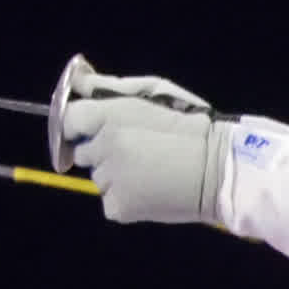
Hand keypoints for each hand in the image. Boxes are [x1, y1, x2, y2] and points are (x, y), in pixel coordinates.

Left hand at [49, 56, 226, 227]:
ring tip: (152, 170)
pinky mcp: (118, 208)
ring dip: (117, 175)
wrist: (221, 170)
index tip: (96, 128)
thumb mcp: (154, 92)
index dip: (80, 124)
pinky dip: (127, 199)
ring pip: (100, 178)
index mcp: (108, 117)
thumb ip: (109, 86)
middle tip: (139, 149)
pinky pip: (111, 202)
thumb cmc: (191, 124)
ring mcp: (109, 181)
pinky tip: (153, 189)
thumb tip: (77, 80)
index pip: (67, 120)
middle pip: (83, 152)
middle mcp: (103, 149)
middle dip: (102, 151)